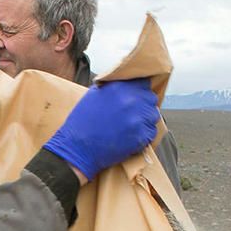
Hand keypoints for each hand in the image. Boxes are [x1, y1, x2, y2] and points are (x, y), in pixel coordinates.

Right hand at [41, 78, 159, 181]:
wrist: (77, 147)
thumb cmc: (82, 121)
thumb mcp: (95, 94)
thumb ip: (115, 86)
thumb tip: (128, 83)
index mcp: (120, 87)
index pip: (144, 83)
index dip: (140, 90)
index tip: (136, 96)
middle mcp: (131, 100)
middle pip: (151, 98)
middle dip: (144, 105)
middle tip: (133, 113)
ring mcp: (138, 119)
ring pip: (153, 116)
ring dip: (145, 120)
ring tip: (131, 126)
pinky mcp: (140, 136)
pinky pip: (151, 132)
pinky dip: (144, 135)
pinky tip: (130, 136)